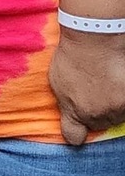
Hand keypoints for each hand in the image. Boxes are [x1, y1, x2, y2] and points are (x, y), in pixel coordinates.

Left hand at [49, 28, 124, 143]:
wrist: (93, 38)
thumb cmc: (72, 54)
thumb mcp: (57, 80)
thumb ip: (66, 101)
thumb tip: (71, 111)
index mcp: (73, 112)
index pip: (73, 137)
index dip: (76, 131)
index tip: (78, 124)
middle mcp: (95, 116)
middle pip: (99, 124)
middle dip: (97, 111)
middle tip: (95, 89)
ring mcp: (115, 111)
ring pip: (117, 116)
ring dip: (113, 104)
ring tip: (106, 80)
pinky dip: (123, 95)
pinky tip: (118, 80)